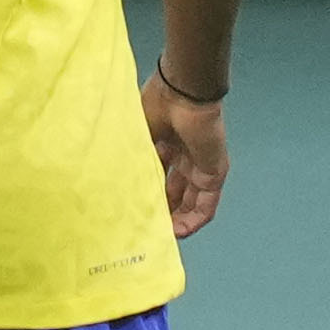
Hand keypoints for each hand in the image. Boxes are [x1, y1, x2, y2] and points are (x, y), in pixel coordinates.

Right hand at [142, 70, 229, 235]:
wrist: (182, 93)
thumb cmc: (155, 106)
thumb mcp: (136, 136)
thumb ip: (132, 159)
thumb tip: (115, 184)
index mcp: (164, 144)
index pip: (157, 177)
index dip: (147, 194)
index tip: (133, 210)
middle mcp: (184, 157)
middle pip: (175, 193)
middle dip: (162, 211)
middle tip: (147, 227)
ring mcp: (201, 165)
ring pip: (191, 201)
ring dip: (178, 220)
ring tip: (161, 237)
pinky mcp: (214, 173)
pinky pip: (207, 204)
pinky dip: (195, 220)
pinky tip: (180, 233)